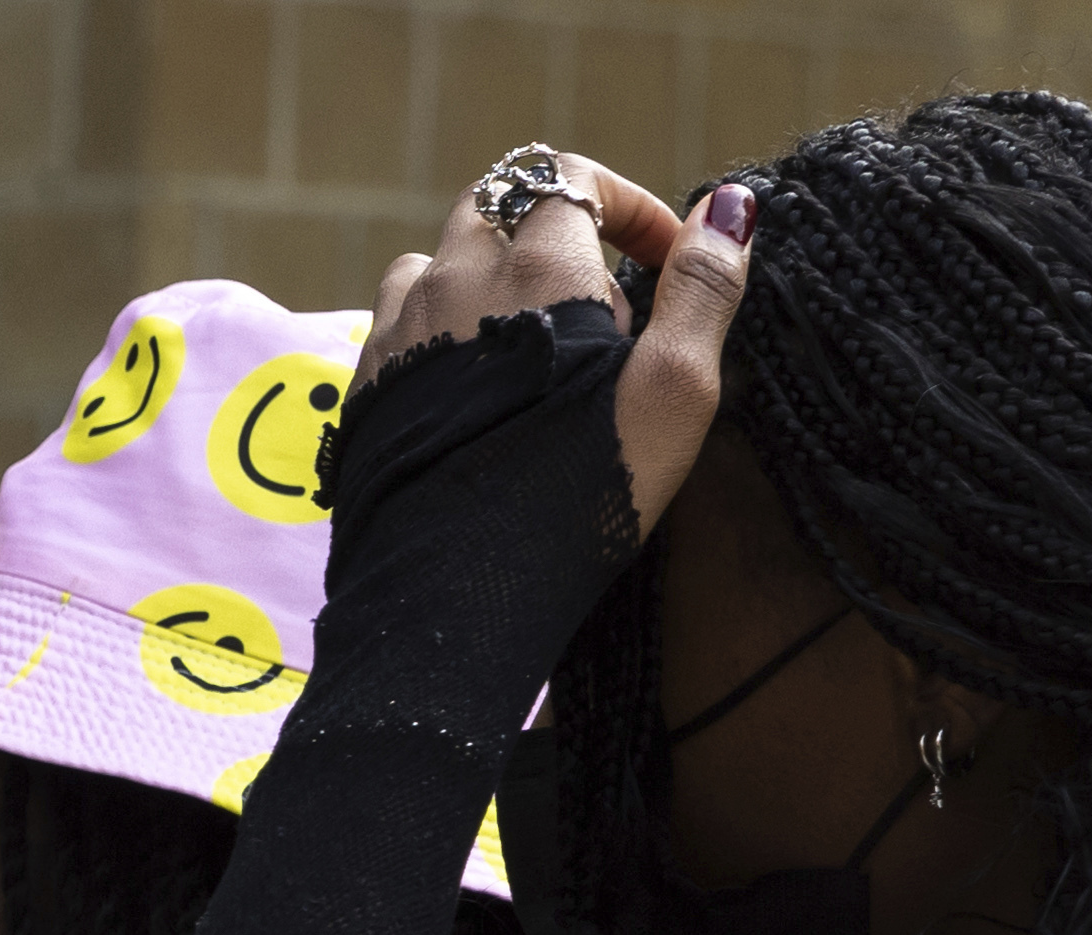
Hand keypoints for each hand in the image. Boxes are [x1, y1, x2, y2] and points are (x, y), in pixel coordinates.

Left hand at [371, 152, 746, 543]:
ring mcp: (394, 334)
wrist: (448, 599)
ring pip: (436, 263)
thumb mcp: (672, 388)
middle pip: (495, 207)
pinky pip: (395, 326)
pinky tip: (473, 396)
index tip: (656, 258)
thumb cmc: (576, 492)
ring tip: (531, 355)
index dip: (621, 203)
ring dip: (486, 282)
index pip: (568, 178)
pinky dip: (439, 332)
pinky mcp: (360, 390)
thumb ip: (703, 288)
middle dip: (553, 237)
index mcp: (532, 265)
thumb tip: (731, 204)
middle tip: (594, 317)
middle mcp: (449, 281)